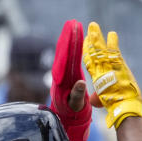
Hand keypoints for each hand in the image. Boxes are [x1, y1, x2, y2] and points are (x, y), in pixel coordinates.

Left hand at [51, 19, 92, 140]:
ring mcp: (63, 73)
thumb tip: (81, 83)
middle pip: (64, 52)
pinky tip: (72, 38)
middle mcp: (61, 74)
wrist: (66, 117)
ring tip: (73, 26)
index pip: (66, 59)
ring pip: (65, 53)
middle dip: (69, 37)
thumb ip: (77, 94)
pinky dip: (70, 47)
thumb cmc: (72, 112)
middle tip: (73, 23)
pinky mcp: (66, 74)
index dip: (70, 46)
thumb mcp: (76, 105)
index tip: (74, 34)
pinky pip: (68, 57)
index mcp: (63, 80)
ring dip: (69, 40)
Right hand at [82, 22, 141, 128]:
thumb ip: (97, 97)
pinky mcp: (119, 66)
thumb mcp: (103, 101)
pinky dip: (112, 42)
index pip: (90, 61)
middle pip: (94, 52)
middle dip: (91, 40)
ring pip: (101, 50)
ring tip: (94, 26)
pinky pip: (114, 52)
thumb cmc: (114, 106)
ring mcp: (109, 68)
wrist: (122, 107)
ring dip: (97, 37)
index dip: (87, 51)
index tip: (86, 41)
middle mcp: (101, 71)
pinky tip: (112, 34)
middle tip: (90, 27)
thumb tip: (92, 100)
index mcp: (97, 79)